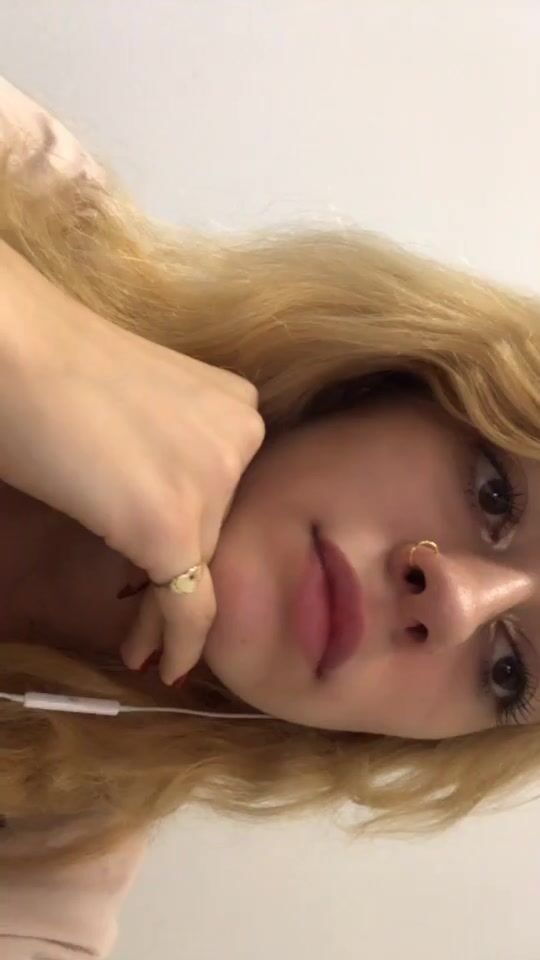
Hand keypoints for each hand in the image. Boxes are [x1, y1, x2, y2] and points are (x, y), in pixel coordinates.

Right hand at [0, 241, 264, 683]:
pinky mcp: (175, 526)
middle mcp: (242, 441)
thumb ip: (167, 447)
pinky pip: (187, 606)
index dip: (202, 540)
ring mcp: (213, 483)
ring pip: (203, 571)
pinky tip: (163, 666)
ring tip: (142, 648)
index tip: (180, 576)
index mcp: (236, 408)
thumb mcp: (137, 409)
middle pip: (216, 530)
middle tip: (147, 624)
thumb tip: (154, 497)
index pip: (225, 494)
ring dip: (167, 613)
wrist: (11, 348)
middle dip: (182, 577)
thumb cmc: (50, 367)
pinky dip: (177, 643)